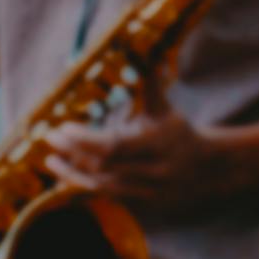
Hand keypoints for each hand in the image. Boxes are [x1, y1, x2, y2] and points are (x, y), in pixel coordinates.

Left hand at [43, 97, 231, 213]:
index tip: (63, 127)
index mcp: (159, 144)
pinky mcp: (140, 205)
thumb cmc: (179, 134)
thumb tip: (144, 53)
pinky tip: (66, 174)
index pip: (113, 146)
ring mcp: (147, 191)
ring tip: (51, 158)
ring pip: (101, 184)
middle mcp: (153, 170)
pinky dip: (83, 185)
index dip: (85, 139)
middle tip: (51, 137)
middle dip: (74, 151)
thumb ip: (151, 87)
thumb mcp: (166, 111)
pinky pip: (104, 197)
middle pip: (104, 165)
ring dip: (72, 171)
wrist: (207, 171)